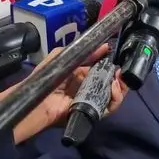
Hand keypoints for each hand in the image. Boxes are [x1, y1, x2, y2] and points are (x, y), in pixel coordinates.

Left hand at [0, 45, 127, 142]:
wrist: (37, 100)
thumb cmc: (47, 77)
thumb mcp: (63, 56)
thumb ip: (82, 51)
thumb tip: (104, 46)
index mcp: (83, 74)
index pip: (104, 70)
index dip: (113, 65)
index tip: (118, 57)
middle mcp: (89, 88)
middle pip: (112, 84)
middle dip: (121, 78)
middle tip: (121, 72)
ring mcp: (91, 100)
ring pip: (113, 96)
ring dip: (120, 88)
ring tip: (117, 80)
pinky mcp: (92, 112)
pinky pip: (108, 108)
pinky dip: (115, 99)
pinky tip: (113, 88)